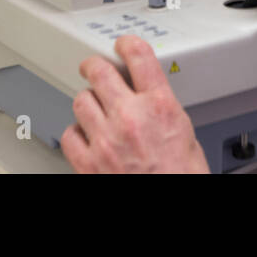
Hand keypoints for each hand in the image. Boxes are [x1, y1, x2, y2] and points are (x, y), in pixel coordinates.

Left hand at [61, 35, 209, 172]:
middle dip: (94, 65)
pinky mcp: (89, 163)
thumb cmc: (182, 178)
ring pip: (80, 100)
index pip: (139, 56)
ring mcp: (106, 140)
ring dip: (87, 100)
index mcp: (160, 106)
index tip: (122, 44)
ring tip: (93, 106)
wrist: (173, 213)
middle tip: (94, 66)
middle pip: (99, 71)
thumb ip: (165, 109)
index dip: (127, 43)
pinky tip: (85, 135)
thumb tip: (151, 97)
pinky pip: (70, 134)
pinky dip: (76, 133)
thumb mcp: (186, 134)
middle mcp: (130, 117)